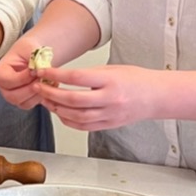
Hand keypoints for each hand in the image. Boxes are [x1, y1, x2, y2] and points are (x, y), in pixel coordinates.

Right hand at [0, 35, 42, 109]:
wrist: (32, 54)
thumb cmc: (28, 50)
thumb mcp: (29, 47)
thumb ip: (33, 57)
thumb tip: (38, 70)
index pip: (9, 81)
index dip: (25, 77)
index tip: (37, 69)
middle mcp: (3, 87)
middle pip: (14, 96)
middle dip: (32, 88)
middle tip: (43, 77)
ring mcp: (12, 96)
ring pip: (24, 103)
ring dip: (38, 93)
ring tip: (47, 81)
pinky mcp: (22, 101)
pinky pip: (31, 104)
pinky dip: (41, 97)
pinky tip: (49, 85)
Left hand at [33, 64, 158, 130]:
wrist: (157, 97)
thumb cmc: (136, 80)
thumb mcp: (113, 69)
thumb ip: (90, 74)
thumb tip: (63, 76)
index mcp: (111, 80)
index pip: (77, 77)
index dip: (56, 75)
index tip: (43, 71)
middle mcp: (110, 99)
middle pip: (73, 99)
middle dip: (51, 93)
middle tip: (38, 87)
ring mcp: (109, 115)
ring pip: (75, 116)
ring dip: (56, 108)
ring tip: (45, 99)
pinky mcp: (108, 125)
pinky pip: (83, 126)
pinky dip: (67, 120)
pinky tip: (59, 112)